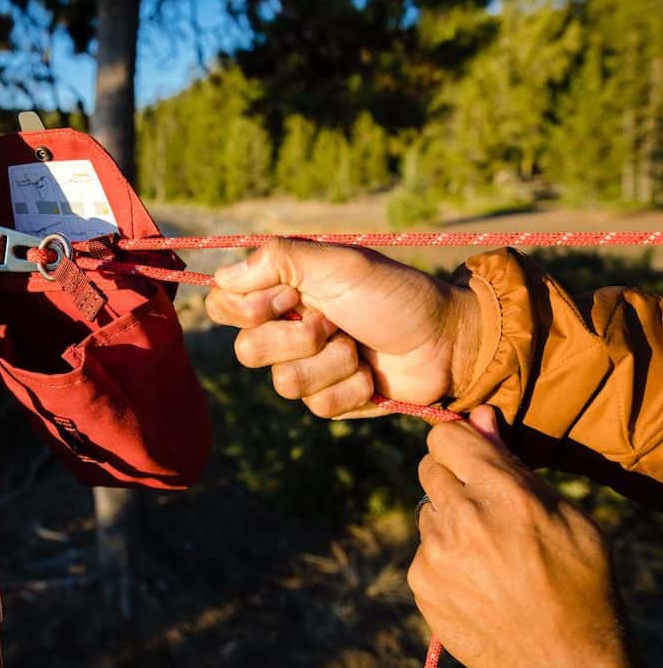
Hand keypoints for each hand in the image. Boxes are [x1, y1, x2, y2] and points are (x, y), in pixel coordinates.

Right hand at [205, 239, 479, 417]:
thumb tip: (221, 276)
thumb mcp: (339, 264)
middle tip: (335, 321)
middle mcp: (286, 330)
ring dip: (332, 363)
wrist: (447, 340)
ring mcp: (306, 368)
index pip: (223, 304)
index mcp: (280, 291)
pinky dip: (352, 387)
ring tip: (359, 347)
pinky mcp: (330, 400)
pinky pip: (318, 407)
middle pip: (247, 351)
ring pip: (283, 384)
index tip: (290, 297)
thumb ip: (279, 260)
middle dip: (298, 339)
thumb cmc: (394, 293)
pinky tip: (372, 373)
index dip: (250, 308)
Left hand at [411, 406, 636, 667]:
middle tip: (485, 508)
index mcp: (502, 493)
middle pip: (429, 469)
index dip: (458, 444)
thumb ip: (513, 462)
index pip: (445, 437)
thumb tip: (479, 415)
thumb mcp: (567, 517)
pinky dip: (443, 558)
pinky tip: (476, 580)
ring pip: (427, 511)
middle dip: (453, 480)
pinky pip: (424, 550)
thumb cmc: (579, 583)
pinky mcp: (421, 581)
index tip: (469, 456)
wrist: (566, 665)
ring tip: (488, 552)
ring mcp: (435, 552)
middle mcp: (461, 517)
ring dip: (448, 521)